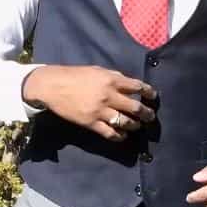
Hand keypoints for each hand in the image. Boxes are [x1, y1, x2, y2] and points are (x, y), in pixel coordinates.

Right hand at [22, 65, 155, 141]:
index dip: (149, 92)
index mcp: (111, 80)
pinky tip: (123, 135)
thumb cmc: (75, 76)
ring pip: (125, 122)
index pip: (137, 87)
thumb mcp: (97, 70)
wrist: (53, 86)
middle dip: (147, 113)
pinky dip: (120, 136)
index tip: (153, 96)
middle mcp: (109, 96)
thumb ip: (114, 77)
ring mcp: (100, 111)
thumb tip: (129, 84)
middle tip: (150, 117)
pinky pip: (110, 133)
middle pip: (135, 108)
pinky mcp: (91, 123)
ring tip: (137, 126)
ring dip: (135, 125)